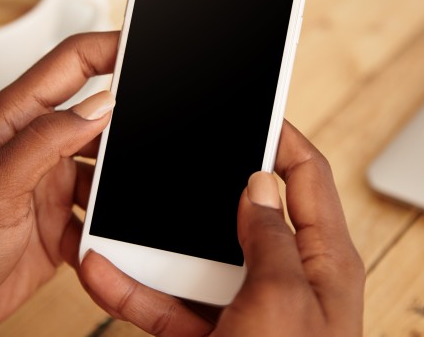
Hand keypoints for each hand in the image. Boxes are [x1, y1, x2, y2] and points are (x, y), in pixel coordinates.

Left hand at [0, 32, 119, 335]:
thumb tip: (100, 105)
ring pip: (106, 166)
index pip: (71, 63)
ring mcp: (50, 182)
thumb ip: (47, 141)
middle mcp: (35, 146)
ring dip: (119, 182)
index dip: (110, 46)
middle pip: (98, 115)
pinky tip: (109, 235)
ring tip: (124, 199)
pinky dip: (111, 221)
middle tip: (156, 133)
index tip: (145, 45)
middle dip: (128, 122)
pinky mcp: (60, 218)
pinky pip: (101, 209)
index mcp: (13, 121)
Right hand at [79, 121, 364, 335]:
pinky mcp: (210, 334)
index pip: (305, 176)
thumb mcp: (282, 302)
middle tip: (170, 152)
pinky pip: (169, 301)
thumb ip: (271, 237)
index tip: (249, 109)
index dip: (279, 136)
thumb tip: (260, 183)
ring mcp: (243, 306)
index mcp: (320, 260)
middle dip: (202, 183)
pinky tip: (103, 267)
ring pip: (194, 256)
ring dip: (153, 238)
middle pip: (240, 211)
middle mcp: (284, 277)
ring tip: (118, 206)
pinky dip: (135, 287)